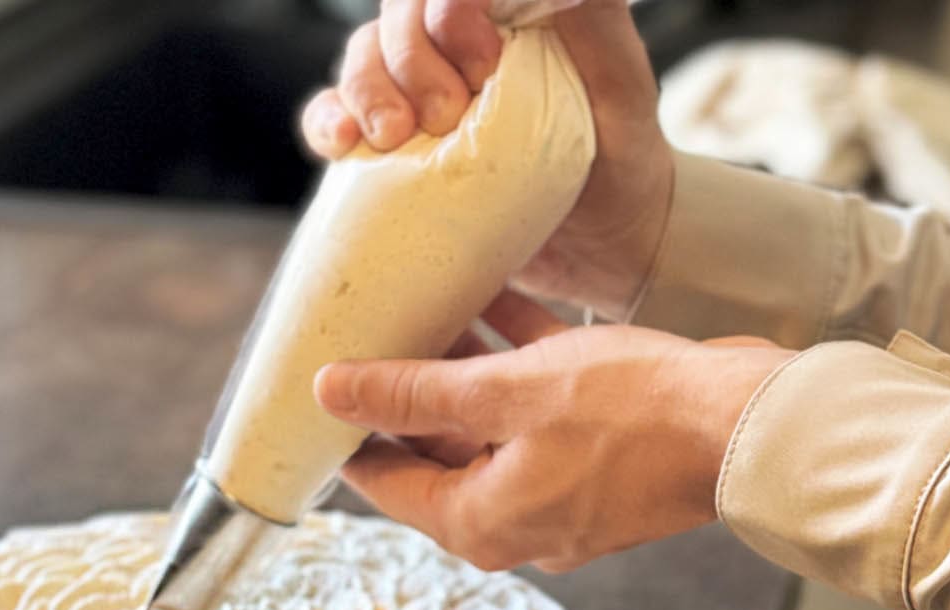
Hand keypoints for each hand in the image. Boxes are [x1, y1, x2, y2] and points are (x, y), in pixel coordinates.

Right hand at [300, 0, 674, 321]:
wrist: (603, 245)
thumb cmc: (621, 160)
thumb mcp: (622, 85)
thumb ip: (593, 22)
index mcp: (505, 16)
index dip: (449, 11)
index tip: (482, 63)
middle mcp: (454, 46)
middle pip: (396, 21)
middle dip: (408, 60)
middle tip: (445, 117)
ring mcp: (418, 97)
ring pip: (361, 62)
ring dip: (365, 91)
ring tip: (390, 139)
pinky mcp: (394, 150)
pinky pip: (336, 118)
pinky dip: (327, 123)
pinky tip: (343, 143)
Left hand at [313, 292, 794, 571]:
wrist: (752, 426)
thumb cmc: (634, 416)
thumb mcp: (504, 392)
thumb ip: (414, 392)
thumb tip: (333, 390)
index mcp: (479, 522)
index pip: (385, 481)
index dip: (348, 431)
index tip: (322, 385)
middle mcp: (516, 518)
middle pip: (436, 452)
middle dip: (407, 391)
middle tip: (372, 329)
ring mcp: (563, 492)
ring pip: (491, 426)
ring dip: (464, 368)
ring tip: (431, 300)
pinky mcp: (602, 462)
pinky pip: (540, 413)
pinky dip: (519, 366)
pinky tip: (501, 299)